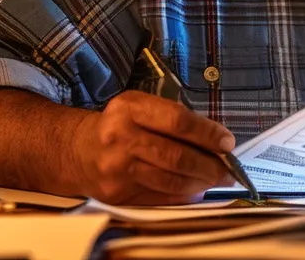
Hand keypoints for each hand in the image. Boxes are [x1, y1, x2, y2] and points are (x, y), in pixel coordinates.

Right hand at [65, 91, 236, 204]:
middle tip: (228, 170)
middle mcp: (121, 137)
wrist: (77, 151)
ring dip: (200, 182)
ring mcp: (118, 169)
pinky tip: (195, 190)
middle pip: (177, 156)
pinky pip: (160, 197)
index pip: (178, 121)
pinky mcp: (118, 193)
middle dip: (210, 165)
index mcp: (129, 108)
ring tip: (215, 180)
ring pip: (171, 180)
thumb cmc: (117, 126)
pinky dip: (183, 195)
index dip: (207, 133)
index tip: (227, 142)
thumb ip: (173, 118)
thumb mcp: (139, 107)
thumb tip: (215, 141)